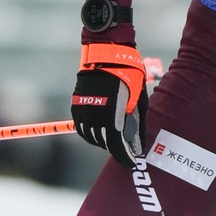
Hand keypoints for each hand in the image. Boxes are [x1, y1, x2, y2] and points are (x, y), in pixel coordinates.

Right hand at [71, 38, 149, 169]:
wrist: (106, 52)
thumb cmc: (128, 74)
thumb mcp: (139, 99)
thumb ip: (136, 123)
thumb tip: (137, 144)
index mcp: (112, 115)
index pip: (116, 145)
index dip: (124, 157)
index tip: (131, 163)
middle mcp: (94, 116)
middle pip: (104, 143)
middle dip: (115, 148)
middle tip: (126, 149)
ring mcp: (83, 111)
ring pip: (91, 137)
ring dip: (103, 141)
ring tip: (115, 138)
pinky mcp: (76, 105)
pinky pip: (82, 127)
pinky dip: (92, 132)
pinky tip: (101, 130)